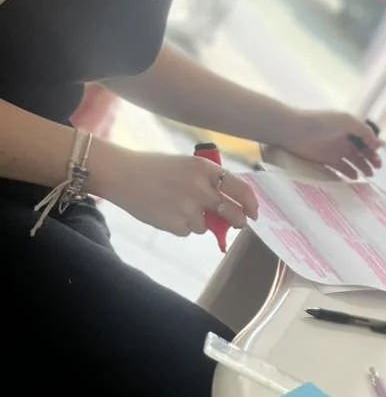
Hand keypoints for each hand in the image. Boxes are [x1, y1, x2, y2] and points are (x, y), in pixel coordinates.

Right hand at [95, 145, 258, 237]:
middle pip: (234, 214)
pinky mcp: (177, 224)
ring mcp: (189, 208)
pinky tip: (165, 211)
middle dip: (238, 221)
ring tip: (176, 206)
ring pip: (207, 226)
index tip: (254, 212)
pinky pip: (188, 231)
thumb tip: (232, 203)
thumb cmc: (153, 168)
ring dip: (198, 221)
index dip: (251, 204)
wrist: (120, 174)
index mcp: (204, 169)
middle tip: (237, 223)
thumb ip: (208, 181)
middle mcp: (201, 188)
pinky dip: (180, 226)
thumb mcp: (185, 165)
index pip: (241, 189)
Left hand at [274, 110, 382, 178]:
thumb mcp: (347, 121)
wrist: (294, 131)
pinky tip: (354, 178)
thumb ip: (365, 131)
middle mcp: (343, 138)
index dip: (374, 147)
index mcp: (349, 127)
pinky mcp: (326, 160)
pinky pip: (341, 169)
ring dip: (362, 167)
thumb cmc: (321, 123)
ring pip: (353, 161)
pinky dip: (349, 173)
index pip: (366, 138)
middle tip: (376, 168)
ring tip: (368, 175)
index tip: (378, 157)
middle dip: (371, 159)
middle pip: (361, 151)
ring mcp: (334, 150)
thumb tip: (380, 144)